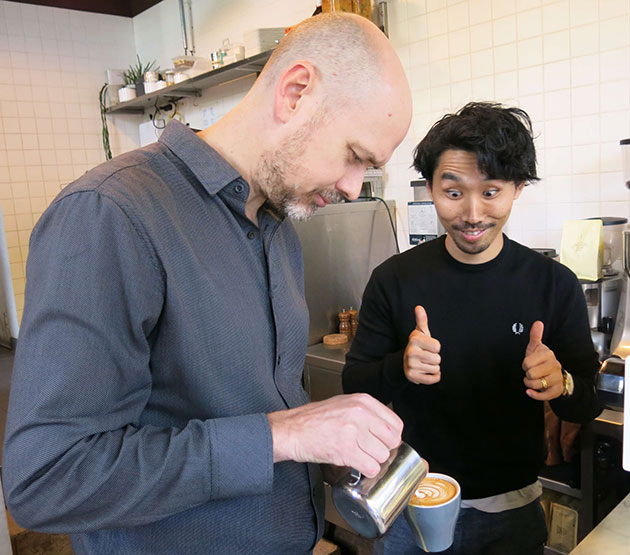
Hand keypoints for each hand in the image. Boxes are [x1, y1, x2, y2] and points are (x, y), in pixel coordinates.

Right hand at [267, 393, 402, 477]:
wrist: (291, 430)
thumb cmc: (314, 419)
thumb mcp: (344, 404)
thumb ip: (367, 413)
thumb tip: (388, 431)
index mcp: (363, 401)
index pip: (396, 424)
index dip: (390, 438)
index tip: (382, 442)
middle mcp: (360, 413)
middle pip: (392, 441)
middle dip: (382, 450)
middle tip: (368, 451)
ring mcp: (353, 430)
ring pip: (382, 456)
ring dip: (373, 461)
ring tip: (358, 456)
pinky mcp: (345, 449)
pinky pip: (370, 467)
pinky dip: (365, 471)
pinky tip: (355, 464)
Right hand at [403, 305, 440, 384]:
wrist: (406, 361)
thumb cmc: (418, 345)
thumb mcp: (420, 332)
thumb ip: (422, 320)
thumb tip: (419, 307)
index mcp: (414, 340)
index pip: (438, 347)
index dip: (435, 347)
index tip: (427, 346)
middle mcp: (410, 352)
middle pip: (437, 359)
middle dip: (434, 358)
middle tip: (425, 356)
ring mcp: (411, 365)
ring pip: (436, 369)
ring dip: (433, 367)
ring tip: (424, 363)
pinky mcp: (412, 377)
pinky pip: (433, 379)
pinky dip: (433, 377)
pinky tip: (426, 371)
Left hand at [522, 321, 562, 400]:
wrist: (556, 376)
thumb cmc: (542, 361)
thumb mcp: (537, 348)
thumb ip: (535, 336)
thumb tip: (538, 322)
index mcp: (548, 355)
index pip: (527, 363)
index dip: (525, 365)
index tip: (529, 364)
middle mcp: (554, 366)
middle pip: (530, 374)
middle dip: (527, 375)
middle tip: (532, 373)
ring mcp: (557, 379)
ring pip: (536, 384)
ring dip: (529, 384)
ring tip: (533, 380)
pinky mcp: (557, 390)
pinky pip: (543, 396)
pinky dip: (534, 395)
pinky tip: (530, 391)